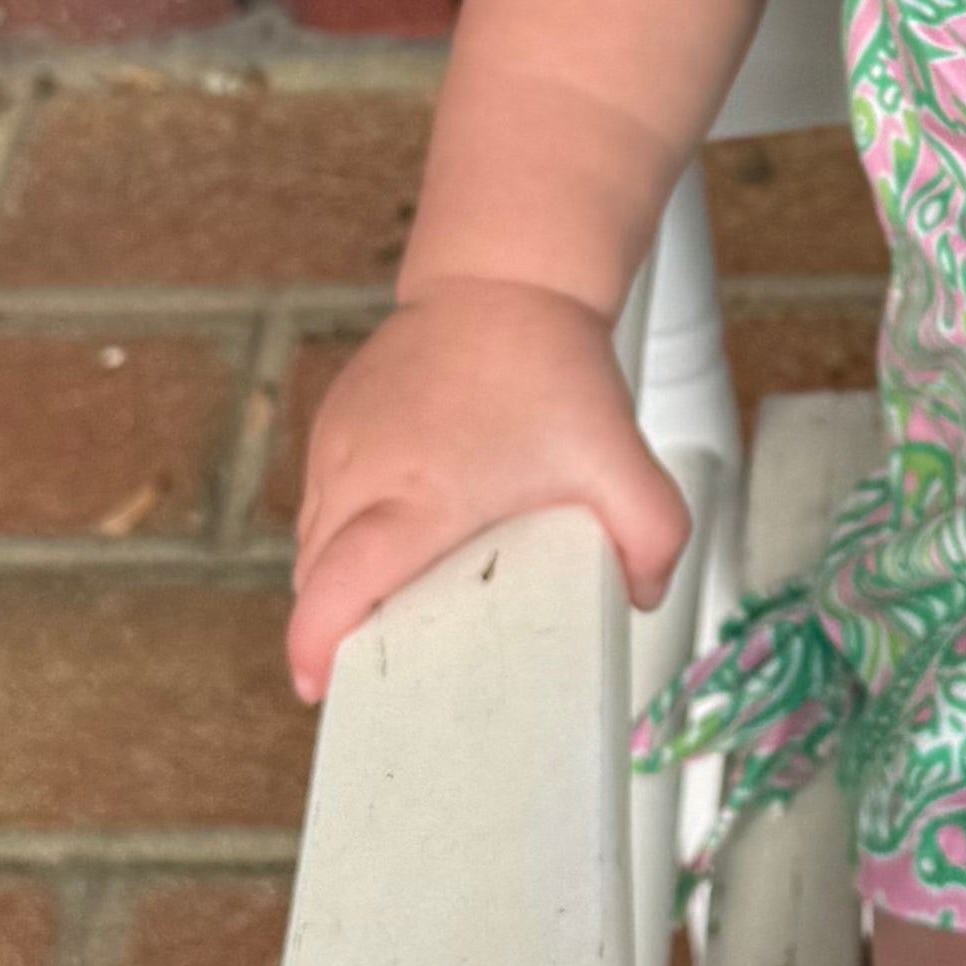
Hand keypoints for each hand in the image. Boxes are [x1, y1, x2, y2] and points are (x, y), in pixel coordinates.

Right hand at [286, 277, 692, 698]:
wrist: (503, 280)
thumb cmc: (549, 367)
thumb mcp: (622, 458)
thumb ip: (654, 537)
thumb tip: (642, 598)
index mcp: (418, 494)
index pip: (338, 581)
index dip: (317, 641)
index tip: (320, 685)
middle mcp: (362, 472)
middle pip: (315, 578)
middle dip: (331, 630)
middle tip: (373, 673)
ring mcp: (339, 445)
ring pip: (311, 543)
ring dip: (334, 584)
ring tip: (382, 616)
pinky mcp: (333, 425)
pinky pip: (318, 503)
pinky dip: (337, 539)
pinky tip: (383, 551)